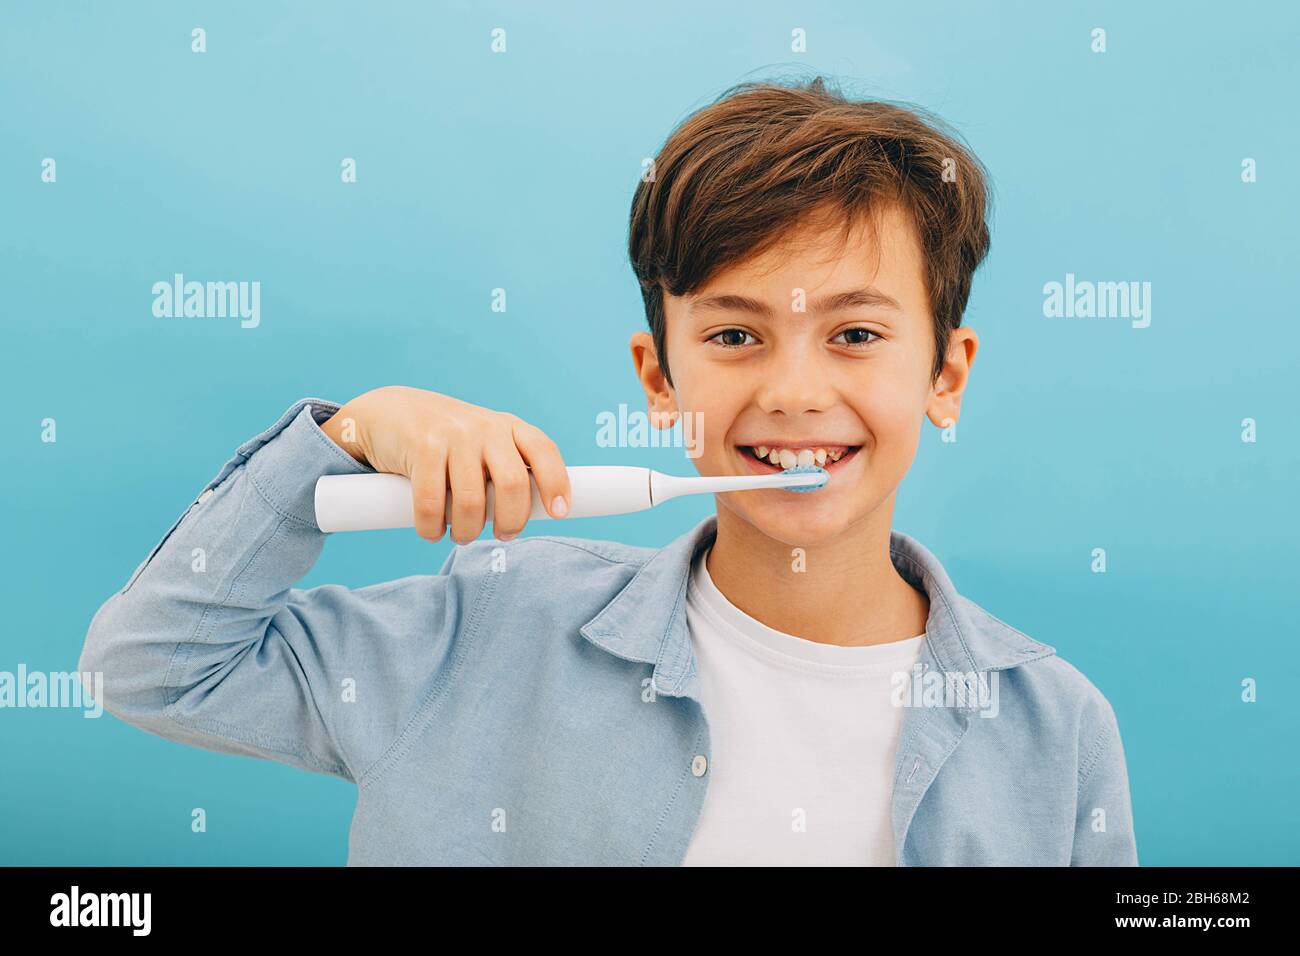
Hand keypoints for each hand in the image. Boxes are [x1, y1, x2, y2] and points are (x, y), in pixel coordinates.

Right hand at [320, 386, 570, 543]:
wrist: (390, 412)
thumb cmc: (445, 441)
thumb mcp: (483, 443)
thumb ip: (506, 468)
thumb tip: (531, 515)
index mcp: (509, 427)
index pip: (544, 452)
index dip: (556, 483)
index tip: (559, 513)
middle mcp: (486, 427)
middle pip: (514, 484)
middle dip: (511, 521)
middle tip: (502, 535)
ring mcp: (454, 435)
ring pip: (473, 502)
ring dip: (468, 531)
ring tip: (461, 534)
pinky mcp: (422, 447)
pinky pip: (432, 504)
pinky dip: (432, 528)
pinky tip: (432, 530)